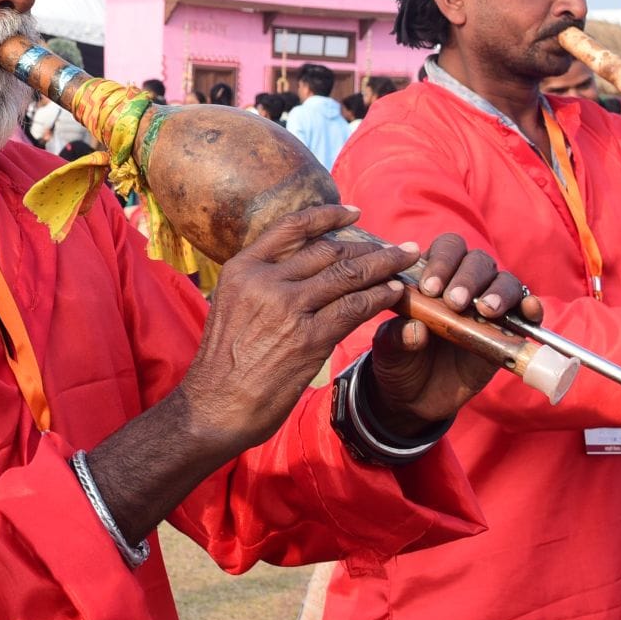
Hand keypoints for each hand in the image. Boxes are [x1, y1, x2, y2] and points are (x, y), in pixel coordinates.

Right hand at [176, 204, 418, 455]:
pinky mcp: (309, 339)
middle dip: (369, 246)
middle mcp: (264, 281)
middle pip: (328, 250)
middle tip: (396, 248)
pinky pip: (355, 307)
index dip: (329, 215)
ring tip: (406, 262)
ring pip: (348, 274)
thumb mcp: (230, 307)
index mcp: (242, 269)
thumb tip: (298, 269)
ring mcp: (287, 308)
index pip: (291, 227)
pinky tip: (395, 294)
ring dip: (384, 266)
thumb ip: (261, 284)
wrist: (214, 407)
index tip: (355, 212)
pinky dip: (380, 297)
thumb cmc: (223, 365)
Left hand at [365, 235, 536, 436]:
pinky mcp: (509, 333)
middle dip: (467, 278)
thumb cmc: (399, 363)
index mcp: (433, 278)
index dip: (441, 262)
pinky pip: (527, 313)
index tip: (429, 289)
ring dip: (498, 291)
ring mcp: (488, 308)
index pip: (446, 249)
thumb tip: (416, 329)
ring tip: (485, 310)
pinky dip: (531, 306)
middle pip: (477, 261)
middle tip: (453, 302)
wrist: (414, 399)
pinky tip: (527, 310)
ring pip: (504, 281)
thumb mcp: (388, 350)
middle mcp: (464, 287)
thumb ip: (397, 337)